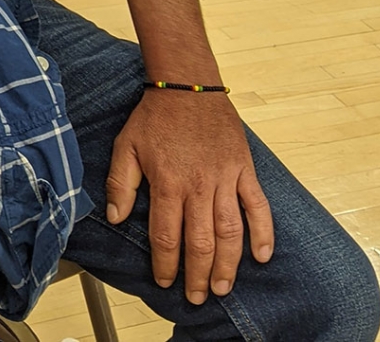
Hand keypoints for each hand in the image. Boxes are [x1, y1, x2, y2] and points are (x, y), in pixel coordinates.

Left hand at [107, 91, 273, 303]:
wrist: (187, 83)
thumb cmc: (156, 115)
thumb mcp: (126, 145)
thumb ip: (119, 183)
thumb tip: (115, 217)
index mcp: (168, 181)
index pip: (166, 234)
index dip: (165, 263)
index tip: (164, 280)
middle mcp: (198, 184)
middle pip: (200, 241)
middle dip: (197, 274)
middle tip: (196, 296)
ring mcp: (224, 177)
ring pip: (230, 231)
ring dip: (227, 264)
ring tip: (222, 287)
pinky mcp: (243, 168)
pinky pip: (257, 205)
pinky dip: (263, 232)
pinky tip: (262, 256)